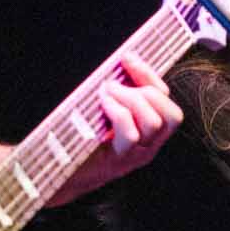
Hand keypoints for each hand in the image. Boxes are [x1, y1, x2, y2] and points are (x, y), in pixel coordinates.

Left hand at [50, 54, 182, 202]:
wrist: (59, 171)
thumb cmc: (80, 136)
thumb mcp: (104, 109)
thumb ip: (118, 91)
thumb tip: (123, 62)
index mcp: (149, 130)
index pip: (166, 99)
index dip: (149, 75)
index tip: (127, 58)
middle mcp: (149, 146)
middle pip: (170, 114)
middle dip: (144, 89)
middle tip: (113, 85)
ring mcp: (136, 156)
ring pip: (154, 123)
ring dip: (130, 99)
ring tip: (107, 94)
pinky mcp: (118, 162)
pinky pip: (131, 134)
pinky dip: (118, 112)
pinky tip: (102, 106)